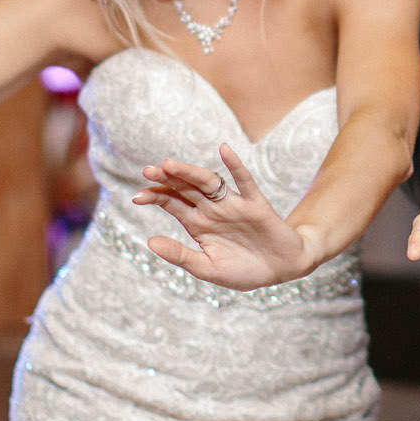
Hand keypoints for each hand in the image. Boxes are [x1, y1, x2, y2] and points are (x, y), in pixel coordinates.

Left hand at [135, 144, 311, 290]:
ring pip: (209, 182)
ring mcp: (233, 205)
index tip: (137, 196)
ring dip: (190, 172)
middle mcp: (213, 210)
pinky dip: (235, 165)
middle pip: (185, 188)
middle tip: (148, 170)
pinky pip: (244, 181)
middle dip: (166, 179)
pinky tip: (224, 150)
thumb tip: (149, 241)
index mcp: (198, 224)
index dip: (155, 196)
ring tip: (169, 164)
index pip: (172, 202)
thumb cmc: (244, 270)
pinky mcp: (255, 204)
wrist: (282, 269)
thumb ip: (180, 255)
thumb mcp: (207, 268)